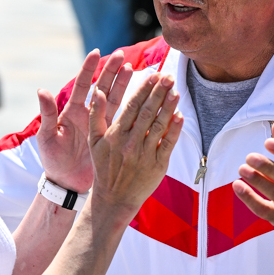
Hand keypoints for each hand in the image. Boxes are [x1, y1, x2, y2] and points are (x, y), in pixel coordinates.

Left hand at [36, 50, 133, 192]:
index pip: (83, 85)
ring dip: (123, 84)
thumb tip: (41, 90)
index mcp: (71, 111)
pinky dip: (131, 106)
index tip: (97, 52)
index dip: (89, 69)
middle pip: (101, 87)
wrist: (65, 182)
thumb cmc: (52, 160)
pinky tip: (141, 95)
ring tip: (133, 68)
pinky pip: (122, 117)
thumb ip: (47, 114)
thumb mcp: (48, 137)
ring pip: (114, 99)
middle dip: (111, 71)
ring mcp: (99, 123)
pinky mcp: (109, 134)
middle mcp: (87, 113)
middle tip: (122, 55)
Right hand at [86, 73, 182, 217]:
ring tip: (176, 91)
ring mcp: (145, 154)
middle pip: (147, 113)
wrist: (114, 198)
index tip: (153, 75)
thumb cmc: (104, 167)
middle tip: (168, 76)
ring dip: (168, 107)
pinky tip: (180, 116)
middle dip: (158, 93)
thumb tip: (97, 91)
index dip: (143, 90)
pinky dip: (174, 130)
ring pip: (159, 126)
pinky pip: (168, 144)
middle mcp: (130, 143)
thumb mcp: (93, 141)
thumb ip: (95, 115)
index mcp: (115, 134)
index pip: (131, 106)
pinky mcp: (157, 165)